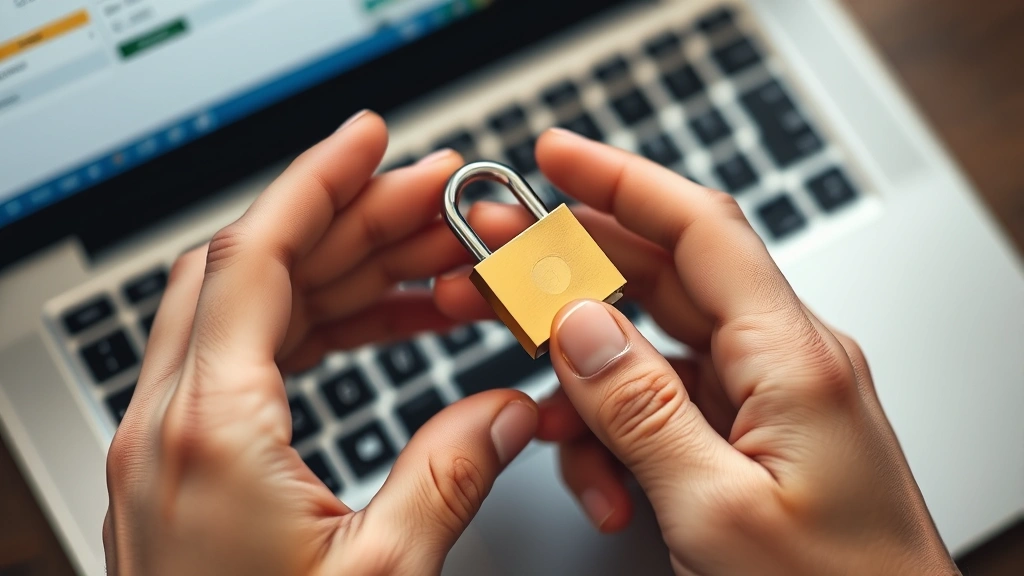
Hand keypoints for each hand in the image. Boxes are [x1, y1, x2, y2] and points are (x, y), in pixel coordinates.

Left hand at [103, 111, 538, 575]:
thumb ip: (452, 474)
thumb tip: (508, 411)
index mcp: (209, 434)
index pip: (259, 256)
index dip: (320, 183)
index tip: (373, 140)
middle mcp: (172, 425)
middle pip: (260, 270)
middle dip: (354, 223)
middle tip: (440, 205)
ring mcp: (172, 445)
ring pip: (256, 310)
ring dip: (344, 275)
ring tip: (434, 266)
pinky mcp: (187, 468)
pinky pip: (253, 361)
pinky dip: (322, 327)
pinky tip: (387, 325)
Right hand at [435, 129, 958, 574]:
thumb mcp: (717, 511)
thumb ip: (641, 409)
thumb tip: (578, 323)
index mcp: (793, 361)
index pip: (700, 229)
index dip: (621, 180)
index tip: (553, 158)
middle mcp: (784, 362)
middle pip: (662, 279)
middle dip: (572, 273)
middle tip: (498, 271)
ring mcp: (766, 398)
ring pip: (650, 351)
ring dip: (584, 386)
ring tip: (541, 426)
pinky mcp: (749, 433)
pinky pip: (664, 405)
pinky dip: (616, 435)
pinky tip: (601, 482)